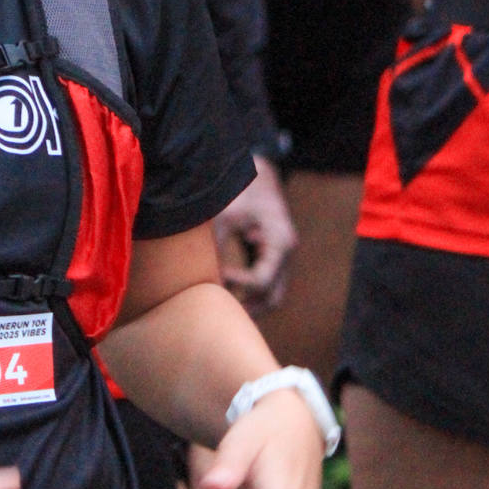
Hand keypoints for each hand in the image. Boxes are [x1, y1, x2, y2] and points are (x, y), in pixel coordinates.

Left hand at [212, 156, 295, 309]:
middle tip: (220, 314)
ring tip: (222, 313)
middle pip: (274, 297)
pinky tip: (227, 296)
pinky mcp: (274, 258)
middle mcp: (286, 254)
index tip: (217, 275)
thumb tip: (202, 280)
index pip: (262, 280)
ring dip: (250, 306)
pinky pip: (266, 285)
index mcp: (280, 242)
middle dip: (248, 309)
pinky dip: (250, 295)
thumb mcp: (226, 216)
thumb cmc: (242, 192)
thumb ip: (217, 246)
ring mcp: (283, 258)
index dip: (238, 284)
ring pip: (273, 296)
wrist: (259, 174)